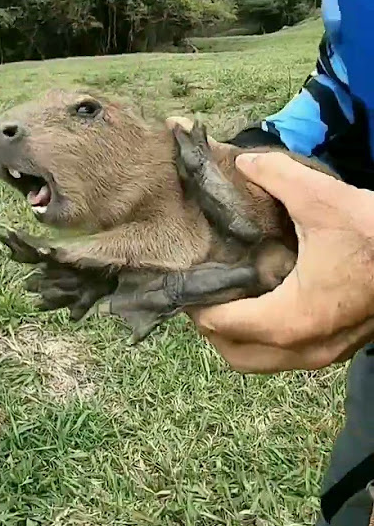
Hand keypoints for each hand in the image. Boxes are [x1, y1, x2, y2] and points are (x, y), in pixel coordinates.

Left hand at [185, 151, 373, 372]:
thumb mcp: (323, 199)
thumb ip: (276, 176)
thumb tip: (244, 163)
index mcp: (292, 319)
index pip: (223, 325)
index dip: (197, 304)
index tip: (187, 280)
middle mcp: (304, 347)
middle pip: (235, 355)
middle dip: (211, 328)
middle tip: (203, 292)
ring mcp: (324, 355)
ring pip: (261, 362)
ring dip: (238, 336)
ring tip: (229, 297)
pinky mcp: (338, 349)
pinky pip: (286, 356)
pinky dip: (264, 338)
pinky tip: (266, 301)